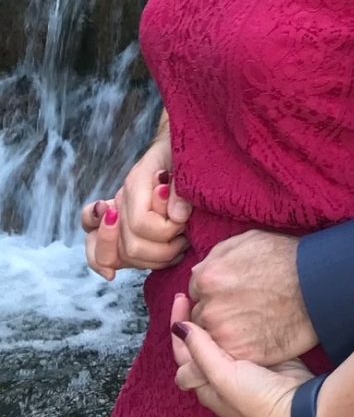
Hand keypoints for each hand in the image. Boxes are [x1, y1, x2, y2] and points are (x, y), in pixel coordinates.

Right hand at [82, 136, 191, 279]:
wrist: (171, 147)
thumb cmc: (181, 153)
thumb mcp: (186, 162)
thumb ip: (182, 188)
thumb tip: (177, 216)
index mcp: (135, 183)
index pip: (140, 223)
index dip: (165, 230)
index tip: (185, 221)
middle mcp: (120, 201)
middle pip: (131, 246)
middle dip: (163, 248)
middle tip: (184, 235)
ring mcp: (115, 216)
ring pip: (118, 256)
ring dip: (152, 259)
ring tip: (176, 246)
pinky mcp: (117, 230)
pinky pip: (98, 254)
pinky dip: (103, 265)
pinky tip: (111, 275)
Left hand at [171, 293, 311, 416]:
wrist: (298, 404)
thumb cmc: (258, 399)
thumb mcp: (224, 376)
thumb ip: (202, 352)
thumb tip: (179, 328)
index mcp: (206, 383)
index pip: (183, 352)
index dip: (179, 326)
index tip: (181, 299)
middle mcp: (221, 375)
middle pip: (202, 342)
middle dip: (196, 317)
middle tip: (197, 290)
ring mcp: (242, 365)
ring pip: (223, 336)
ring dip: (217, 316)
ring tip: (218, 294)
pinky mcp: (262, 355)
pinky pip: (244, 334)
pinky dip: (238, 319)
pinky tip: (242, 304)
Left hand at [189, 230, 317, 363]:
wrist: (319, 284)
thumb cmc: (287, 257)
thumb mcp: (249, 240)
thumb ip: (216, 256)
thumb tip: (199, 273)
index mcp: (207, 277)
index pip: (195, 291)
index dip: (212, 292)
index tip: (229, 294)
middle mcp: (209, 308)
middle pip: (200, 317)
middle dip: (215, 313)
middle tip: (241, 309)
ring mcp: (224, 335)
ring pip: (212, 340)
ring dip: (225, 333)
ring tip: (251, 323)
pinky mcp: (241, 356)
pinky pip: (228, 356)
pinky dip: (239, 349)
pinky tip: (257, 336)